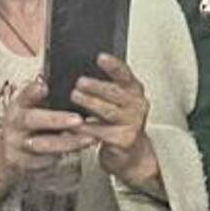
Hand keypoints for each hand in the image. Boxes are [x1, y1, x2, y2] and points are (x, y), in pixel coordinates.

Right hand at [0, 82, 89, 209]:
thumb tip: (67, 84)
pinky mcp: (26, 163)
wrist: (7, 154)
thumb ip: (44, 97)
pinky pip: (48, 160)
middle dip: (56, 120)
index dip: (32, 92)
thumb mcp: (30, 108)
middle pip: (31, 120)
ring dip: (67, 142)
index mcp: (18, 107)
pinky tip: (83, 148)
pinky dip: (67, 154)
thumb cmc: (28, 125)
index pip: (23, 96)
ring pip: (42, 145)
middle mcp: (15, 125)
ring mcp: (18, 145)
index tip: (44, 87)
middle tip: (78, 119)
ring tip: (89, 138)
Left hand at [73, 54, 159, 189]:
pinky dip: (85, 128)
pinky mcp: (124, 139)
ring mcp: (132, 122)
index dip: (113, 65)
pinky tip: (72, 125)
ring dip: (90, 104)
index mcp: (134, 90)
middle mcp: (136, 105)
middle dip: (96, 86)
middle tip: (79, 83)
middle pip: (115, 92)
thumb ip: (104, 88)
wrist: (130, 153)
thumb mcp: (116, 101)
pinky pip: (100, 133)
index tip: (100, 57)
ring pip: (108, 111)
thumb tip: (74, 71)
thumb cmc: (117, 123)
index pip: (124, 74)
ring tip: (74, 97)